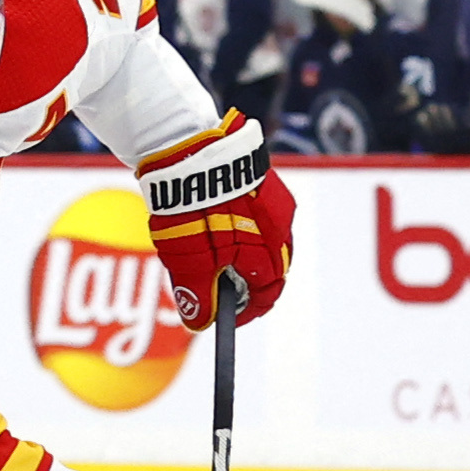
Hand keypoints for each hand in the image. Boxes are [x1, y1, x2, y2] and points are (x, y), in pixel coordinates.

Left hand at [140, 115, 291, 328]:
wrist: (191, 149)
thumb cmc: (194, 210)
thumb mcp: (189, 262)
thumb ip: (197, 296)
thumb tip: (200, 321)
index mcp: (268, 256)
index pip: (266, 296)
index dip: (245, 311)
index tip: (225, 318)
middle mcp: (280, 231)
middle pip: (266, 269)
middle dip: (240, 281)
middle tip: (212, 285)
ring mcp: (274, 203)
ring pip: (261, 240)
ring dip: (239, 251)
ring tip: (207, 248)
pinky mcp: (263, 180)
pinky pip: (255, 214)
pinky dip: (239, 225)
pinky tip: (213, 219)